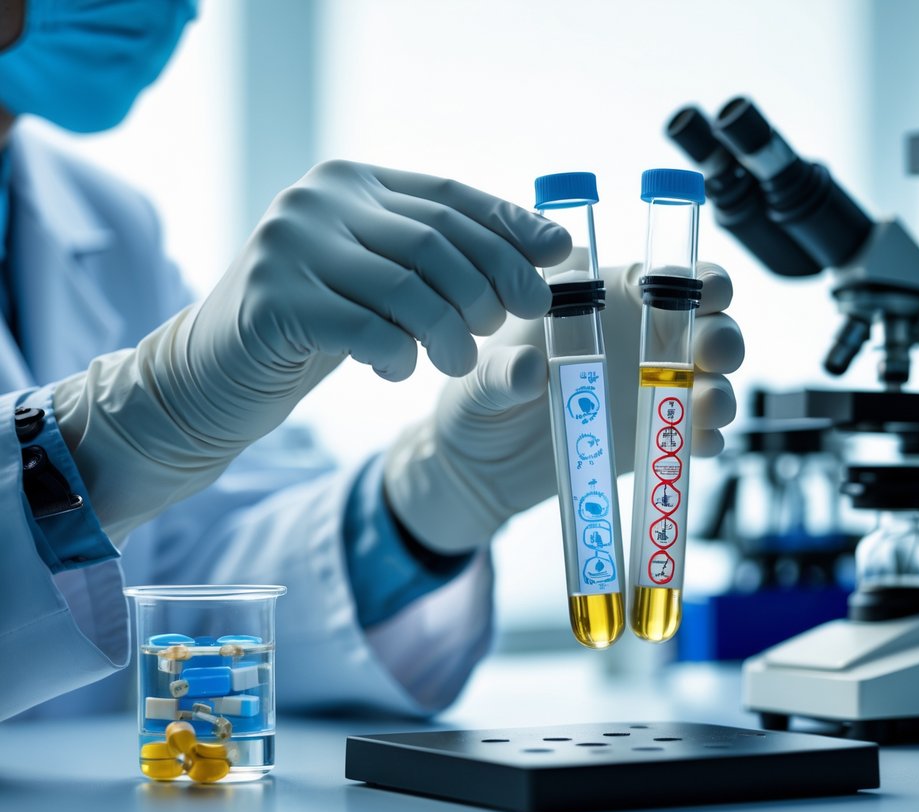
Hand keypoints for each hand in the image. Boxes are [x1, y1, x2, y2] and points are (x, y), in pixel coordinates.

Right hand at [55, 161, 570, 538]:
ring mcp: (289, 245)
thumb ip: (436, 258)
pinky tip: (400, 369)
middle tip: (509, 323)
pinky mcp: (272, 299)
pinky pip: (367, 329)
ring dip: (451, 331)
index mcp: (352, 182)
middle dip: (492, 285)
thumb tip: (544, 251)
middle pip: (437, 240)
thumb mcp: (377, 279)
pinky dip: (398, 354)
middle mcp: (318, 200)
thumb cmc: (313, 326)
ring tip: (460, 361)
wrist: (212, 373)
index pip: (450, 197)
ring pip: (408, 287)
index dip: (510, 227)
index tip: (557, 258)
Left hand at [384, 252, 744, 552]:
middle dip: (722, 336)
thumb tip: (524, 369)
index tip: (709, 289)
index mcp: (603, 301)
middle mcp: (637, 340)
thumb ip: (499, 371)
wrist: (481, 468)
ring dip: (721, 390)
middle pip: (706, 325)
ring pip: (711, 379)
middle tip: (714, 355)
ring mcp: (650, 389)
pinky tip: (695, 446)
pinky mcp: (653, 435)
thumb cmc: (479, 403)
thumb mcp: (478, 381)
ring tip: (707, 409)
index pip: (666, 276)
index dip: (699, 277)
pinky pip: (693, 434)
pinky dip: (703, 439)